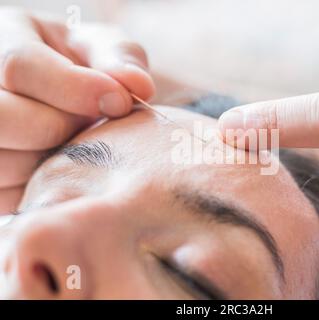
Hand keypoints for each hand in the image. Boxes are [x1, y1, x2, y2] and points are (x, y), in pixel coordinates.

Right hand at [0, 7, 154, 211]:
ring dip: (50, 161)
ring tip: (74, 142)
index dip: (73, 88)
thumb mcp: (103, 48)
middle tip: (88, 126)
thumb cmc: (85, 65)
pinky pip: (8, 193)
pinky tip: (60, 163)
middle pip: (0, 118)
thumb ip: (119, 58)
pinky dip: (42, 185)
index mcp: (4, 38)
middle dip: (55, 128)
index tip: (118, 102)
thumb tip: (137, 85)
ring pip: (2, 162)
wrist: (67, 93)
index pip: (18, 64)